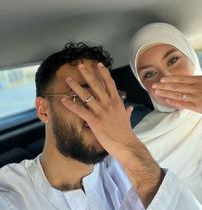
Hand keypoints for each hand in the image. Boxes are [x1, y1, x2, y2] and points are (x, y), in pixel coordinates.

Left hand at [62, 62, 162, 206]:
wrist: (127, 144)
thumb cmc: (126, 132)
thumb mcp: (127, 118)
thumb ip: (126, 111)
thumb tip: (129, 108)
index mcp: (117, 102)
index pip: (110, 83)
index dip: (103, 73)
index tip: (98, 64)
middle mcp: (109, 103)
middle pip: (96, 85)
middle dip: (87, 74)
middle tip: (80, 65)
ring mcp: (101, 112)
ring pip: (86, 96)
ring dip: (76, 86)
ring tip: (68, 79)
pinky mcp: (95, 121)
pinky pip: (80, 111)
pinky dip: (71, 105)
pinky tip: (63, 100)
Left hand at [152, 46, 201, 116]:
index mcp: (200, 80)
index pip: (182, 79)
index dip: (171, 79)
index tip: (162, 79)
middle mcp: (196, 88)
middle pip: (177, 87)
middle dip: (164, 86)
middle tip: (153, 86)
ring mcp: (196, 98)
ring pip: (178, 95)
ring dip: (166, 93)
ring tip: (156, 92)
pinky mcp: (198, 107)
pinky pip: (183, 104)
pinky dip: (174, 102)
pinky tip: (166, 101)